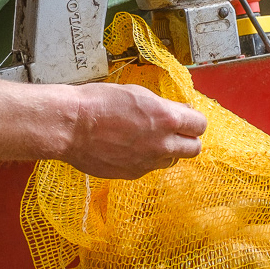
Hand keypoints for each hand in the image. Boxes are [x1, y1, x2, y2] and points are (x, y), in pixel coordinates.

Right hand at [0, 71, 207, 179]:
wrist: (70, 126)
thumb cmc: (99, 102)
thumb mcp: (137, 94)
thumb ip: (162, 107)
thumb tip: (177, 112)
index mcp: (167, 119)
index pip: (199, 125)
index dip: (192, 120)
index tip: (184, 116)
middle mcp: (162, 144)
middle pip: (194, 148)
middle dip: (187, 139)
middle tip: (173, 130)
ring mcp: (148, 163)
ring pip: (172, 160)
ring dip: (167, 150)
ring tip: (148, 139)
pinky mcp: (132, 174)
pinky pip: (149, 168)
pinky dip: (146, 159)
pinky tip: (129, 148)